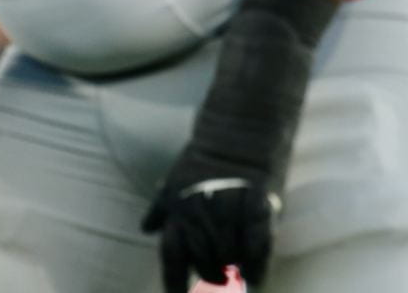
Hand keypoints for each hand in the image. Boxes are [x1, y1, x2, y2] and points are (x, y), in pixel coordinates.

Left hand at [141, 145, 278, 292]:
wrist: (242, 129)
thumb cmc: (207, 156)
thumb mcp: (177, 178)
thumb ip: (162, 207)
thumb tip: (147, 228)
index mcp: (179, 212)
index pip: (173, 259)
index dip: (175, 283)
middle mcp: (203, 215)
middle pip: (205, 262)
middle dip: (211, 276)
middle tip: (219, 280)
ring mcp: (232, 211)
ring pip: (232, 256)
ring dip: (234, 270)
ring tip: (238, 274)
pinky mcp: (261, 205)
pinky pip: (259, 246)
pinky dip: (257, 266)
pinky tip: (254, 278)